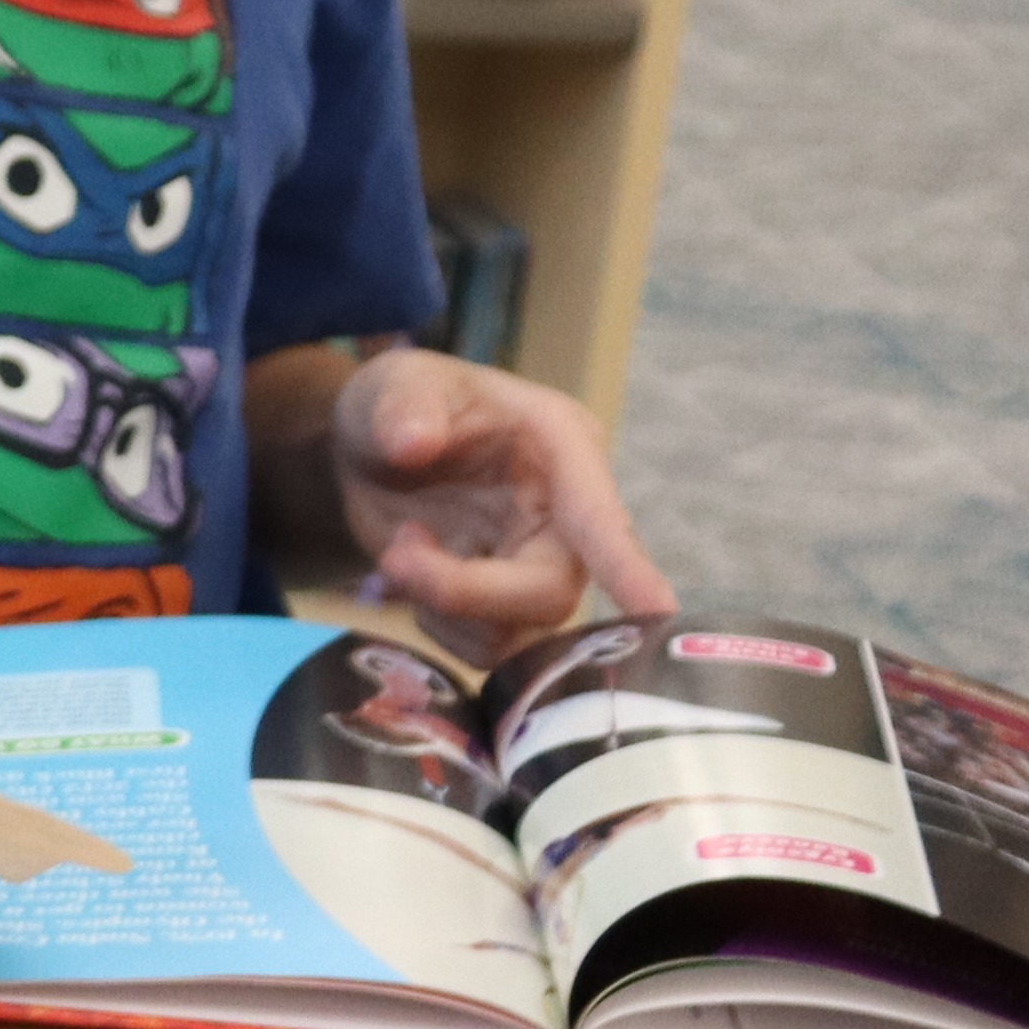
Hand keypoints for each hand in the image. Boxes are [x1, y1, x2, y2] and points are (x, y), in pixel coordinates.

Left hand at [332, 348, 676, 659]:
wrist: (368, 449)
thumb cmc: (401, 403)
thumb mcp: (397, 381)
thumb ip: (405, 404)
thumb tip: (413, 442)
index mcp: (562, 450)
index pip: (601, 518)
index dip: (626, 566)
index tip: (659, 609)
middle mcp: (565, 515)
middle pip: (550, 593)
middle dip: (468, 592)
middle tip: (395, 558)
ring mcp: (537, 564)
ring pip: (516, 631)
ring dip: (445, 610)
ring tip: (397, 553)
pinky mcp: (502, 602)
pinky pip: (485, 646)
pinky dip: (436, 626)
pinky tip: (406, 577)